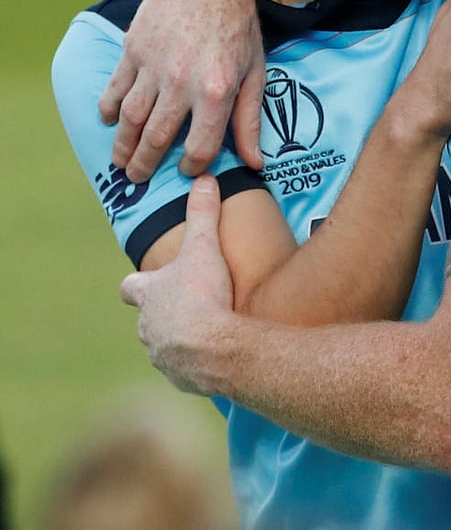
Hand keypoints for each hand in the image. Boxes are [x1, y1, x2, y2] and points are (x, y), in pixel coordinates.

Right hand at [99, 0, 265, 182]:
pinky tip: (110, 120)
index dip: (192, 167)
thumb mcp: (255, 71)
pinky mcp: (133, 49)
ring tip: (121, 161)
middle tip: (138, 179)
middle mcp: (182, 82)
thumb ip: (250, 120)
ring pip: (130, 119)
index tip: (188, 170)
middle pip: (156, 139)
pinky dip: (108, 109)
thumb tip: (256, 163)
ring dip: (122, 146)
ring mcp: (153, 66)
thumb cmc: (238, 25)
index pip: (200, 147)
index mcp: (216, 91)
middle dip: (146, 165)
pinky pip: (114, 89)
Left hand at [120, 176, 235, 394]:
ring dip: (179, 338)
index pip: (130, 288)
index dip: (138, 283)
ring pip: (164, 345)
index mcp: (148, 296)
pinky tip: (214, 353)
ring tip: (205, 330)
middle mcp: (147, 328)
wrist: (215, 349)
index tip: (149, 280)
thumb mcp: (203, 247)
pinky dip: (195, 361)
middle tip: (189, 304)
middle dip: (164, 312)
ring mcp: (161, 356)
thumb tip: (204, 178)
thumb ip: (202, 213)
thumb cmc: (203, 295)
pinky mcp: (180, 378)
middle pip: (148, 319)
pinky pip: (184, 368)